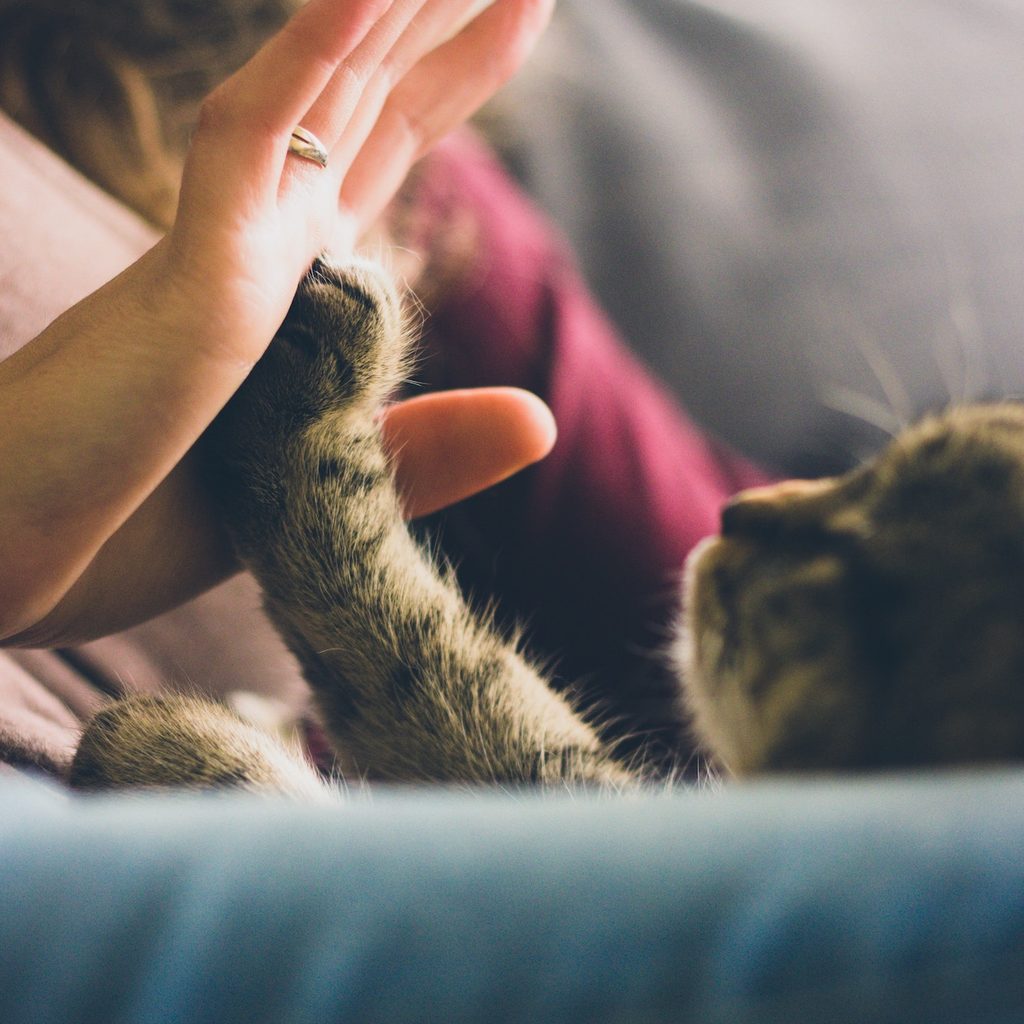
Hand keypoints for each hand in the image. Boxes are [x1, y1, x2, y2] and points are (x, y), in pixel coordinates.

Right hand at [0, 0, 554, 643]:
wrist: (16, 566)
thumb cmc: (138, 527)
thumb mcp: (324, 488)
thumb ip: (432, 448)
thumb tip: (544, 420)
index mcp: (292, 280)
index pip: (384, 144)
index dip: (452, 71)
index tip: (519, 9)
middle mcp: (263, 240)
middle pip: (372, 95)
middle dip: (445, 14)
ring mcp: (227, 246)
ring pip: (326, 88)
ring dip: (396, 3)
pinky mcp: (191, 277)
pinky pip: (255, 141)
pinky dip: (314, 57)